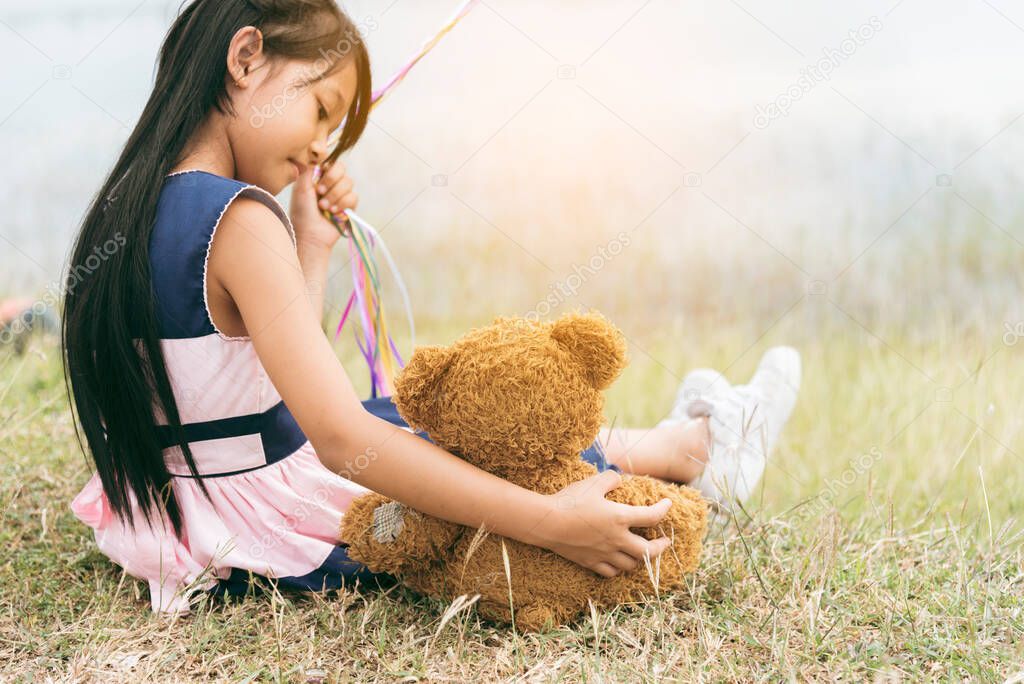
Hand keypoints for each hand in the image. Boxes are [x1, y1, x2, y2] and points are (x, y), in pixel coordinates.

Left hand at [289, 160, 359, 249]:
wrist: (310, 235)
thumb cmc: (301, 213)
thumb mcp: (300, 188)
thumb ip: (307, 168)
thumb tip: (315, 151)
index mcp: (318, 177)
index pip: (330, 161)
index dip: (327, 166)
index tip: (319, 174)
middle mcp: (330, 184)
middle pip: (342, 168)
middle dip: (331, 180)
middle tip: (320, 191)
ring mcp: (340, 195)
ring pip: (349, 183)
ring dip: (335, 195)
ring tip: (324, 207)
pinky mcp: (349, 207)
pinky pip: (353, 197)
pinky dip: (342, 204)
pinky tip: (333, 212)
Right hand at [534, 470, 672, 577]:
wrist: (546, 523)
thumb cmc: (570, 501)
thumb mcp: (592, 483)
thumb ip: (610, 479)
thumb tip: (619, 479)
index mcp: (620, 518)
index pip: (651, 516)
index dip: (663, 510)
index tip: (667, 505)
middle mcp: (616, 539)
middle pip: (648, 551)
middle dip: (660, 547)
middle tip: (664, 541)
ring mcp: (604, 554)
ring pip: (630, 565)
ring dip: (639, 559)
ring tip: (641, 552)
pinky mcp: (590, 562)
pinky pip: (610, 572)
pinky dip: (618, 568)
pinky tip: (617, 562)